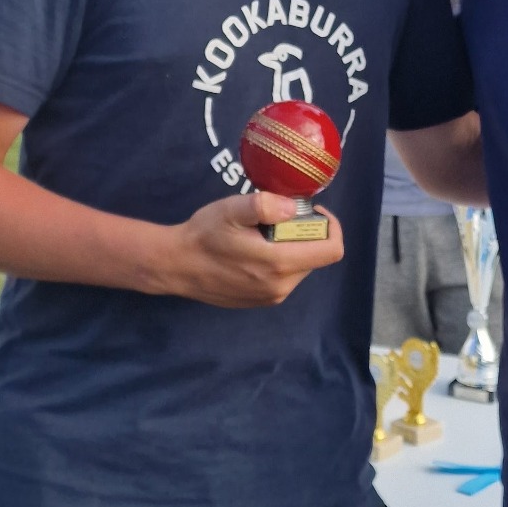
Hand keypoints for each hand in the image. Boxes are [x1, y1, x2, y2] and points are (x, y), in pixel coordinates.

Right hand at [156, 192, 343, 307]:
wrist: (175, 266)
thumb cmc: (204, 235)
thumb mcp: (232, 210)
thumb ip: (265, 205)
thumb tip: (293, 208)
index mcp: (280, 264)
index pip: (332, 250)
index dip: (331, 227)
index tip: (312, 211)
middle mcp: (282, 287)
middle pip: (316, 257)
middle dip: (306, 234)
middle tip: (279, 217)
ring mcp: (272, 297)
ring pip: (301, 267)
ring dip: (291, 247)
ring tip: (262, 233)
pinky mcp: (261, 301)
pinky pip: (285, 278)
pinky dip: (279, 260)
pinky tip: (253, 249)